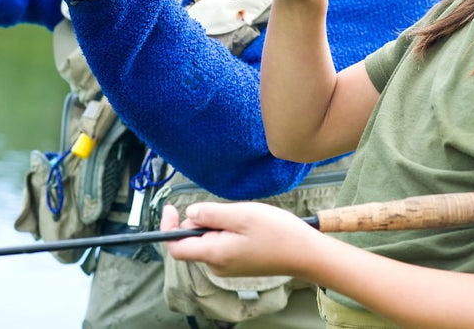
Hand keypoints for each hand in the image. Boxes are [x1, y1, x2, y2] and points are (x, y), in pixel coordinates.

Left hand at [160, 202, 321, 277]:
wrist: (305, 253)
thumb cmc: (277, 232)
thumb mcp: (242, 214)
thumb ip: (211, 214)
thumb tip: (188, 214)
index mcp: (215, 254)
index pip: (176, 247)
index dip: (168, 227)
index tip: (172, 207)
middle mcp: (217, 265)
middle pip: (194, 240)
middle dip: (203, 220)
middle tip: (230, 210)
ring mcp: (228, 267)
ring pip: (210, 240)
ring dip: (219, 224)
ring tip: (245, 218)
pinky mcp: (238, 264)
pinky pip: (223, 244)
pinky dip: (229, 231)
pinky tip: (250, 226)